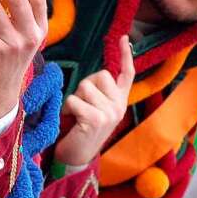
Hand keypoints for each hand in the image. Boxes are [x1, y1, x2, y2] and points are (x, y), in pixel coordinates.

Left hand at [54, 35, 134, 166]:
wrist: (77, 160)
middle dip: (85, 86)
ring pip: (85, 86)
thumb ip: (99, 94)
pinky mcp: (96, 119)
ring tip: (76, 116)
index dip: (126, 55)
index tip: (124, 37)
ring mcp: (110, 112)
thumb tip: (93, 77)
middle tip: (82, 107)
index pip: (127, 74)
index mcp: (120, 102)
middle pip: (99, 75)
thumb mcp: (96, 110)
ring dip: (75, 99)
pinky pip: (75, 100)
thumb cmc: (81, 131)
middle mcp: (119, 106)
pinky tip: (72, 121)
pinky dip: (68, 108)